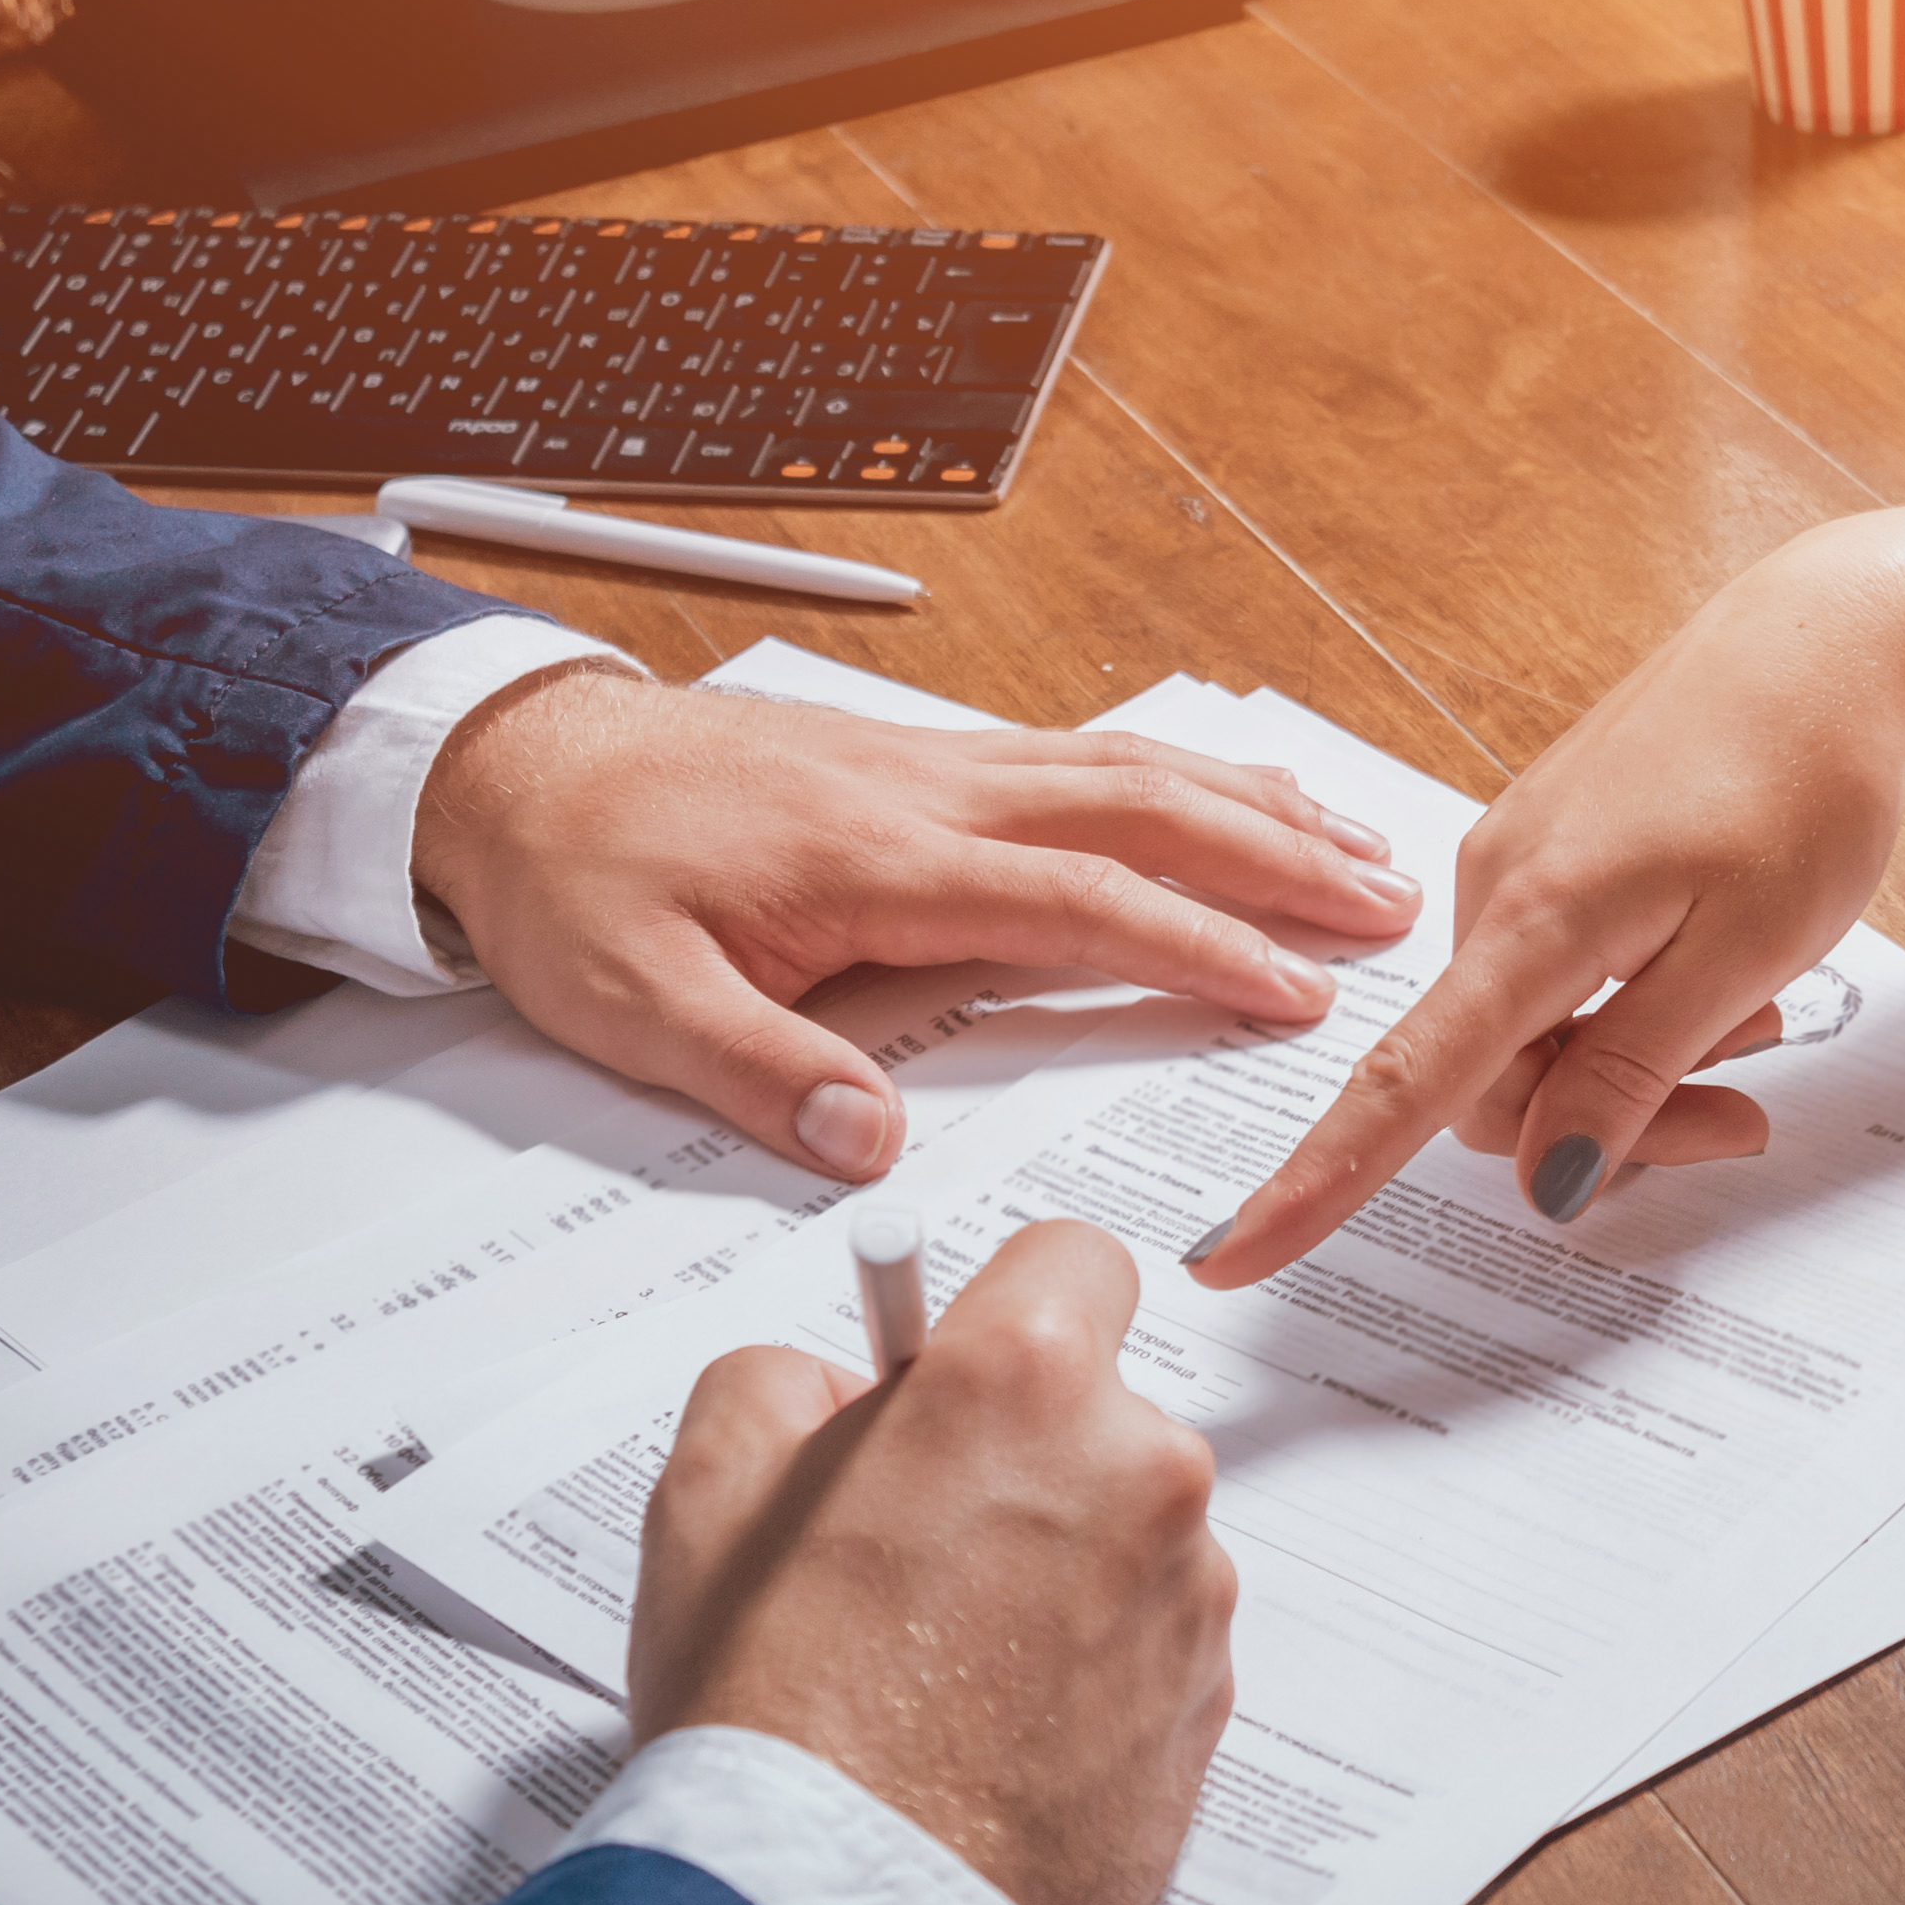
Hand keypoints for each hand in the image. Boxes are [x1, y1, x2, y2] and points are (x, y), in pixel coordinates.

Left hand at [414, 672, 1424, 1182]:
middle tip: (1394, 910)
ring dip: (1254, 808)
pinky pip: (1084, 755)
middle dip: (1277, 860)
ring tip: (1361, 848)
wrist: (510, 765)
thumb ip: (761, 1074)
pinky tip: (1232, 791)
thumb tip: (876, 1149)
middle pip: (1143, 812)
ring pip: (1129, 770)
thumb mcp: (631, 1005)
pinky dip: (1183, 774)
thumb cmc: (571, 882)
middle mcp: (930, 793)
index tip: (1296, 993)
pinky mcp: (923, 759)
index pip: (1076, 902)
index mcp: (878, 860)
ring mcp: (935, 764)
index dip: (1195, 947)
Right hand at [622, 1221, 1237, 1904]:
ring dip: (1060, 1568)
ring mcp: (1193, 1598)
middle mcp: (1143, 1471)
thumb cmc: (768, 1704)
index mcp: (1027, 1384)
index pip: (1074, 1262)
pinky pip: (1152, 1646)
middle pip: (1100, 1415)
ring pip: (1130, 1535)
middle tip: (912, 1550)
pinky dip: (1091, 1670)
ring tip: (942, 1667)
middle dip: (1021, 1458)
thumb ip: (782, 1382)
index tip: (952, 1379)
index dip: (1003, 1313)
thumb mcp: (704, 1489)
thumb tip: (845, 1385)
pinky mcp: (1210, 1709)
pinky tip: (994, 1733)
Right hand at [1187, 541, 1904, 1282]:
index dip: (1318, 1184)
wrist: (1825, 639)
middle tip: (1745, 1111)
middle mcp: (1495, 888)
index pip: (1404, 1084)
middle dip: (1610, 1125)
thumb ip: (1635, 1072)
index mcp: (1534, 917)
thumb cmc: (1804, 781)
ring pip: (1533, 1035)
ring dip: (1631, 1062)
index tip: (1232, 1259)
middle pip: (1499, 1084)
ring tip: (1758, 1014)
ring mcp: (1513, 863)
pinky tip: (1716, 971)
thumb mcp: (1746, 955)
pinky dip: (1627, 1005)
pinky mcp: (1545, 851)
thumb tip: (1543, 1177)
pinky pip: (1552, 977)